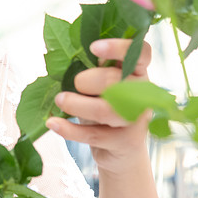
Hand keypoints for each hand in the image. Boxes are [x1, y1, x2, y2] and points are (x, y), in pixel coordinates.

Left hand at [45, 38, 151, 178]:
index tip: (93, 48)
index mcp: (138, 72)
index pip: (140, 53)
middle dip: (86, 81)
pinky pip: (93, 134)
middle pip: (116, 81)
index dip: (119, 47)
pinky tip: (53, 123)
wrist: (120, 150)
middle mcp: (144, 94)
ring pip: (105, 110)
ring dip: (76, 105)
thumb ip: (93, 69)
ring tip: (60, 100)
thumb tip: (65, 55)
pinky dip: (69, 129)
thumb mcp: (102, 85)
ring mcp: (137, 120)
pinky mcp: (126, 142)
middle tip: (72, 84)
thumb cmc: (106, 108)